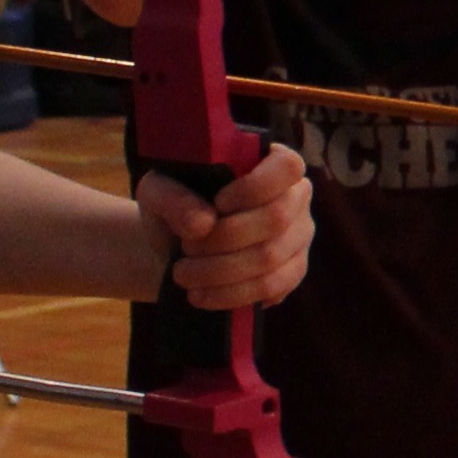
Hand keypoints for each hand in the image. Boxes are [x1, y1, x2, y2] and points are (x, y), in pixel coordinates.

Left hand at [143, 147, 315, 310]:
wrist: (177, 250)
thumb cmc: (176, 209)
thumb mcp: (158, 194)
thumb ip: (172, 199)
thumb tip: (201, 223)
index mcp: (270, 162)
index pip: (286, 166)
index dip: (255, 187)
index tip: (218, 203)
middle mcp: (295, 196)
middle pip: (277, 218)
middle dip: (224, 239)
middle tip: (187, 249)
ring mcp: (299, 236)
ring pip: (271, 258)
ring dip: (221, 271)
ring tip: (184, 275)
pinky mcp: (294, 271)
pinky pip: (272, 287)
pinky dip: (232, 295)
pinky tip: (203, 295)